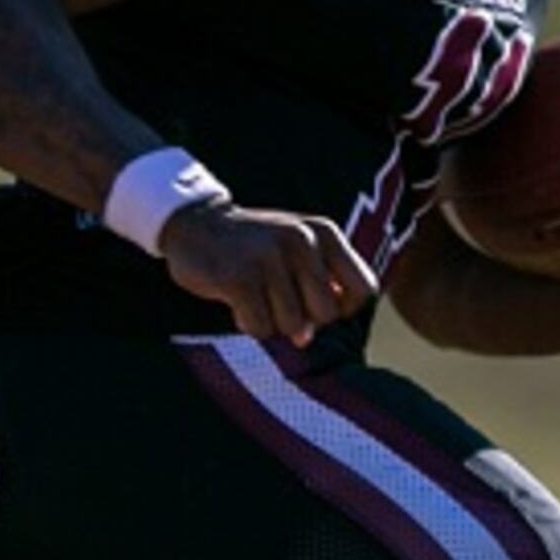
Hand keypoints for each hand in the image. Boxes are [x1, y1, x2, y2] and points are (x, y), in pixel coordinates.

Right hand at [158, 201, 377, 347]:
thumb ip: (318, 288)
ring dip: (271, 321)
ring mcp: (269, 258)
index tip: (314, 300)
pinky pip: (260, 328)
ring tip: (255, 296)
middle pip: (328, 315)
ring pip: (292, 327)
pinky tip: (237, 302)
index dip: (343, 308)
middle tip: (279, 301)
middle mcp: (301, 241)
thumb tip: (307, 335)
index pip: (364, 289)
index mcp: (323, 232)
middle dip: (305, 320)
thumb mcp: (297, 251)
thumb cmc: (254, 248)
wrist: (196, 224)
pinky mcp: (239, 278)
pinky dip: (247, 323)